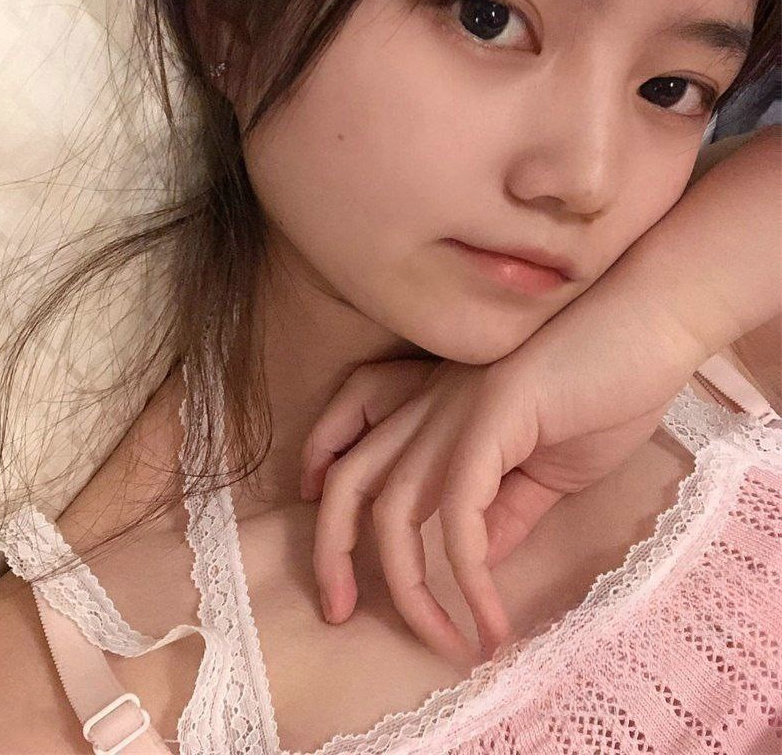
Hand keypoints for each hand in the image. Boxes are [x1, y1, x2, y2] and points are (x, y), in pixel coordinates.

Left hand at [299, 299, 703, 667]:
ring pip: (393, 506)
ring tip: (440, 642)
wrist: (649, 329)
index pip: (353, 426)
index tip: (323, 520)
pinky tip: (492, 621)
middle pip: (349, 477)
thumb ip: (503, 510)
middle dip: (330, 549)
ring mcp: (456, 408)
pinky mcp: (493, 418)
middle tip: (339, 610)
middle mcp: (430, 404)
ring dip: (407, 588)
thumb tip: (474, 561)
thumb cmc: (599, 389)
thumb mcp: (543, 465)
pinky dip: (468, 576)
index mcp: (434, 404)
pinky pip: (461, 510)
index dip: (322, 464)